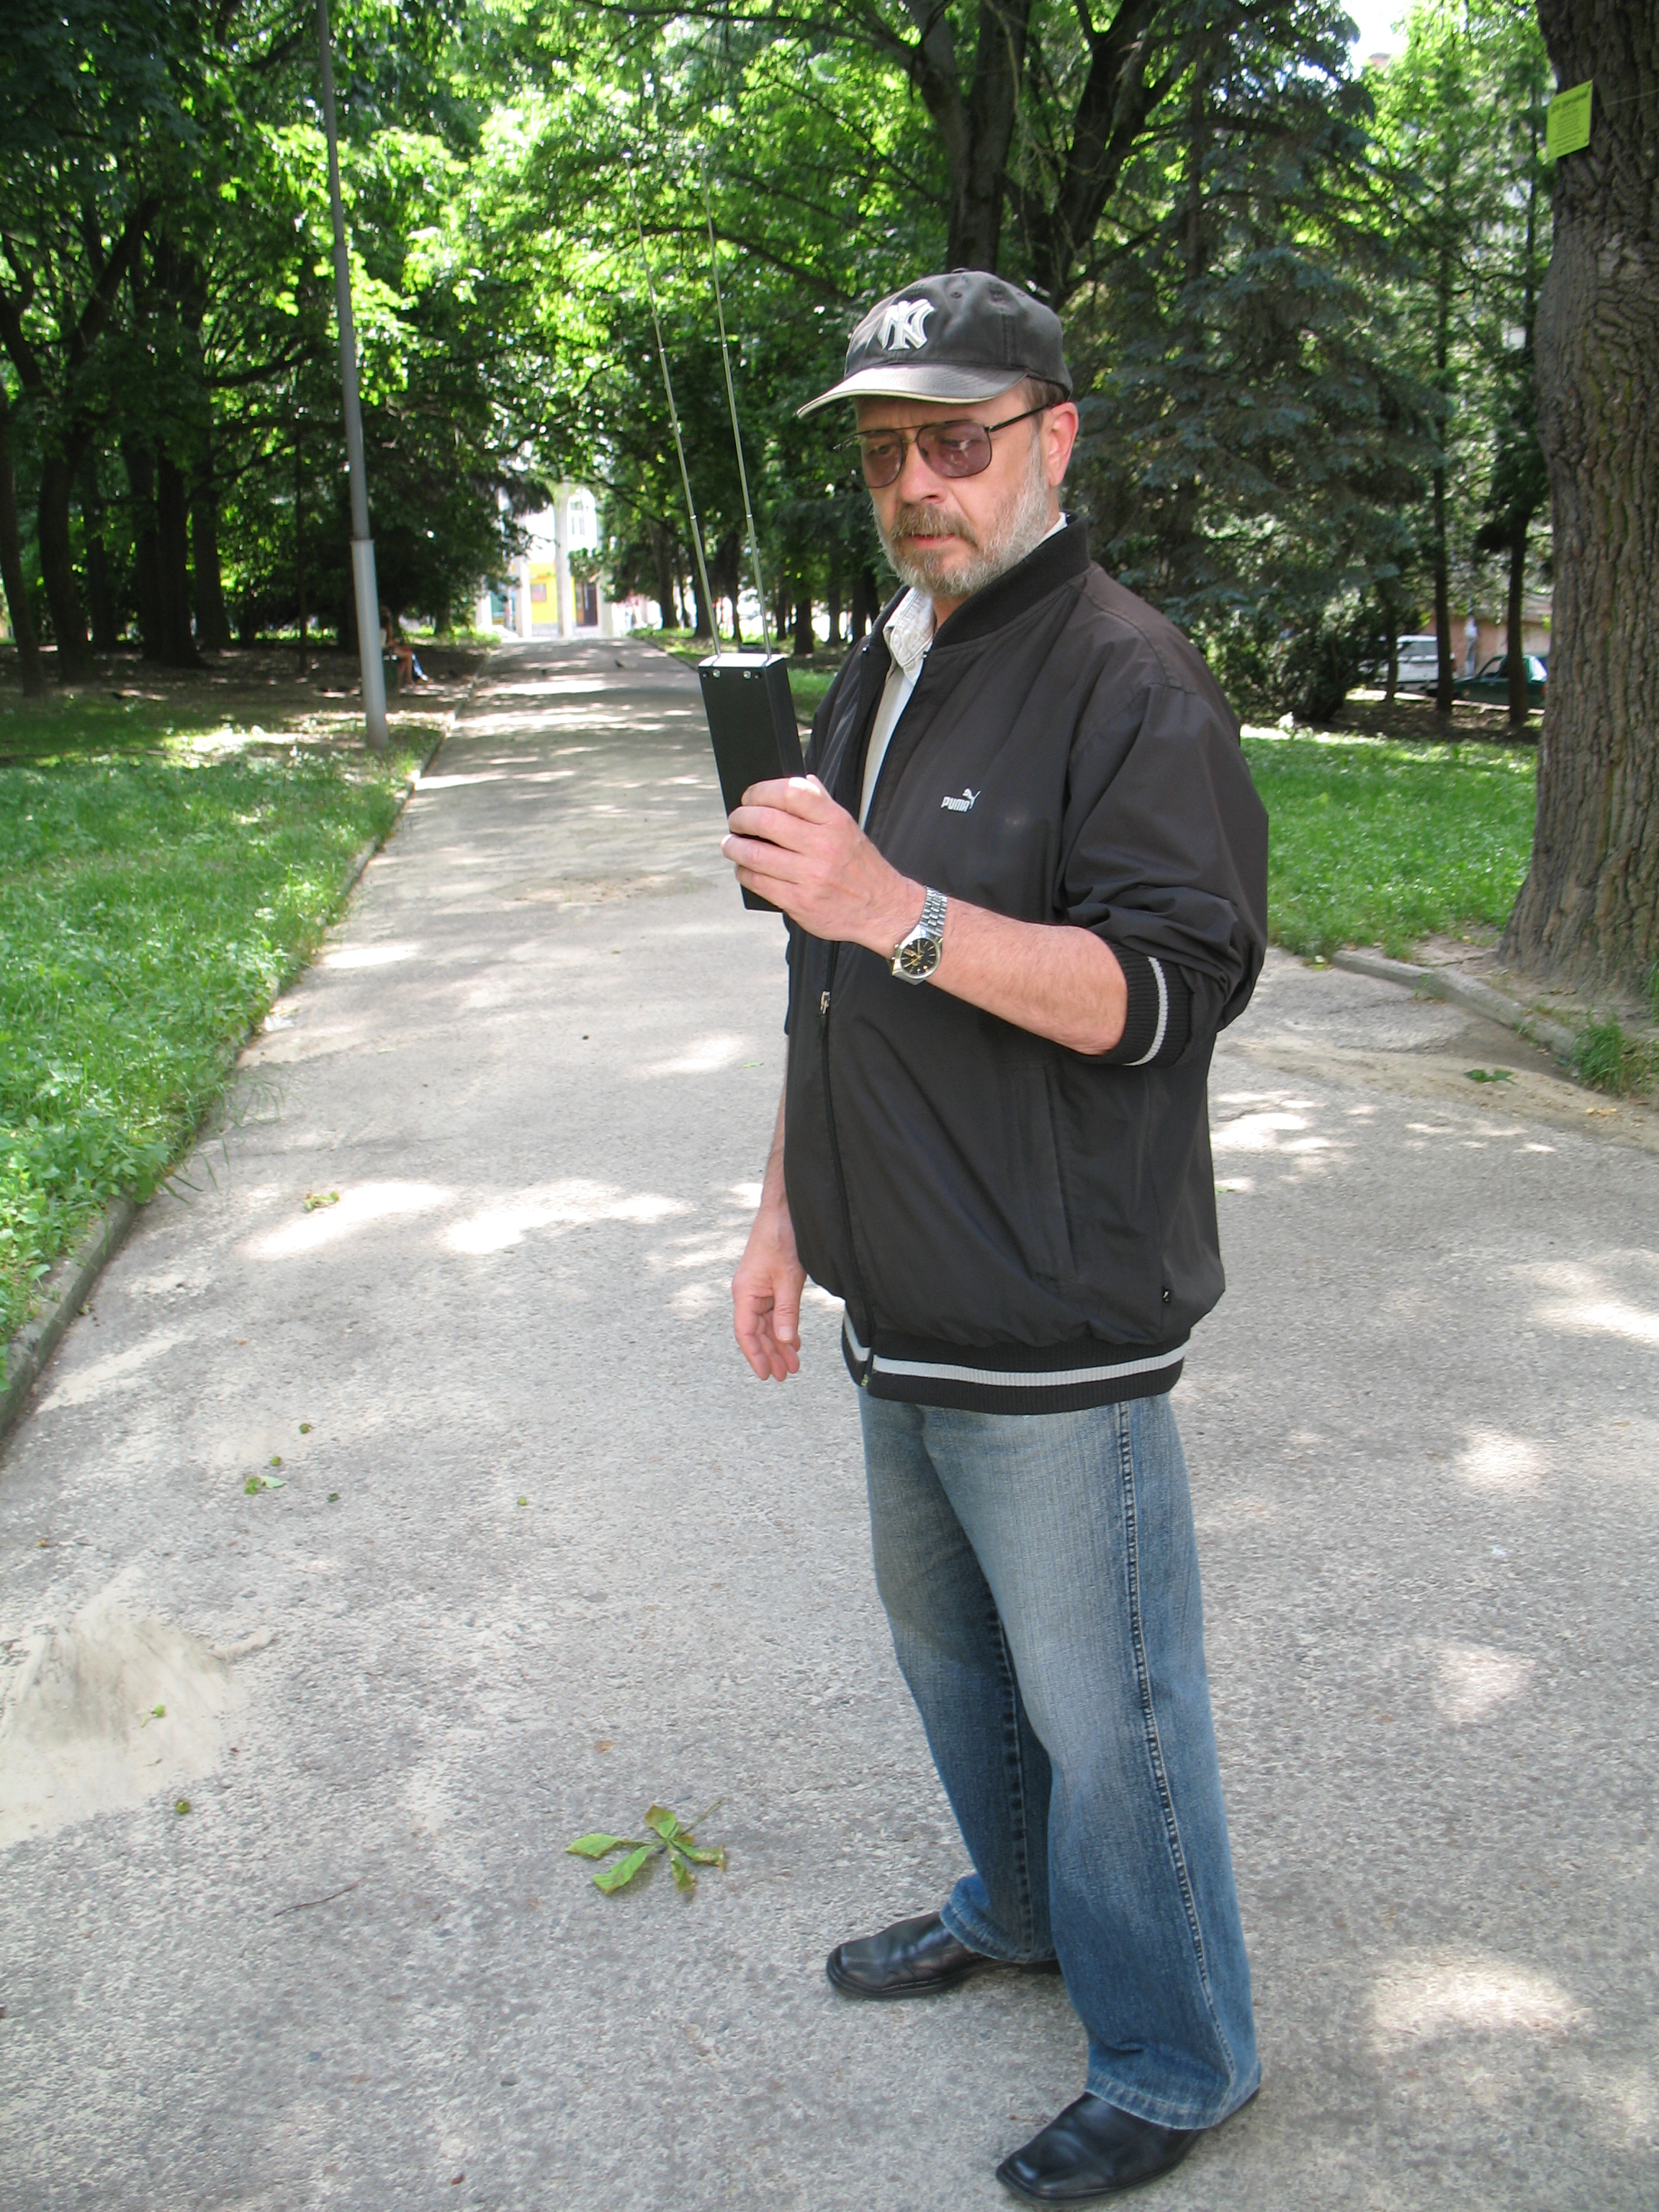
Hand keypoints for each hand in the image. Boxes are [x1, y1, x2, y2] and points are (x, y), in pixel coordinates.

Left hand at [722, 776, 919, 951]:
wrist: (882, 909)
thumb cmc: (863, 868)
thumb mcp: (848, 828)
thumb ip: (822, 804)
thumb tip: (801, 782)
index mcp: (835, 822)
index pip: (790, 792)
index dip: (760, 791)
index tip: (749, 797)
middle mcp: (823, 846)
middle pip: (766, 821)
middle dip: (740, 818)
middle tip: (736, 821)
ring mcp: (811, 876)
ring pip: (756, 854)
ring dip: (735, 847)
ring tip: (732, 844)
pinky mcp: (800, 902)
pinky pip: (759, 883)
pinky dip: (744, 873)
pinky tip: (745, 869)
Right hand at [732, 1193, 807, 1380]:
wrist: (784, 1209)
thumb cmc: (780, 1236)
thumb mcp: (788, 1278)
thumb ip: (786, 1312)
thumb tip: (784, 1341)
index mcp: (744, 1293)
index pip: (745, 1333)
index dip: (755, 1356)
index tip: (765, 1375)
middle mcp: (748, 1293)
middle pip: (757, 1332)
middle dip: (771, 1354)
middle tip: (785, 1375)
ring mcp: (760, 1288)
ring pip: (767, 1324)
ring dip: (779, 1344)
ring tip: (792, 1364)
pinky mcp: (771, 1283)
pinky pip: (776, 1312)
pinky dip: (785, 1327)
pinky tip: (794, 1341)